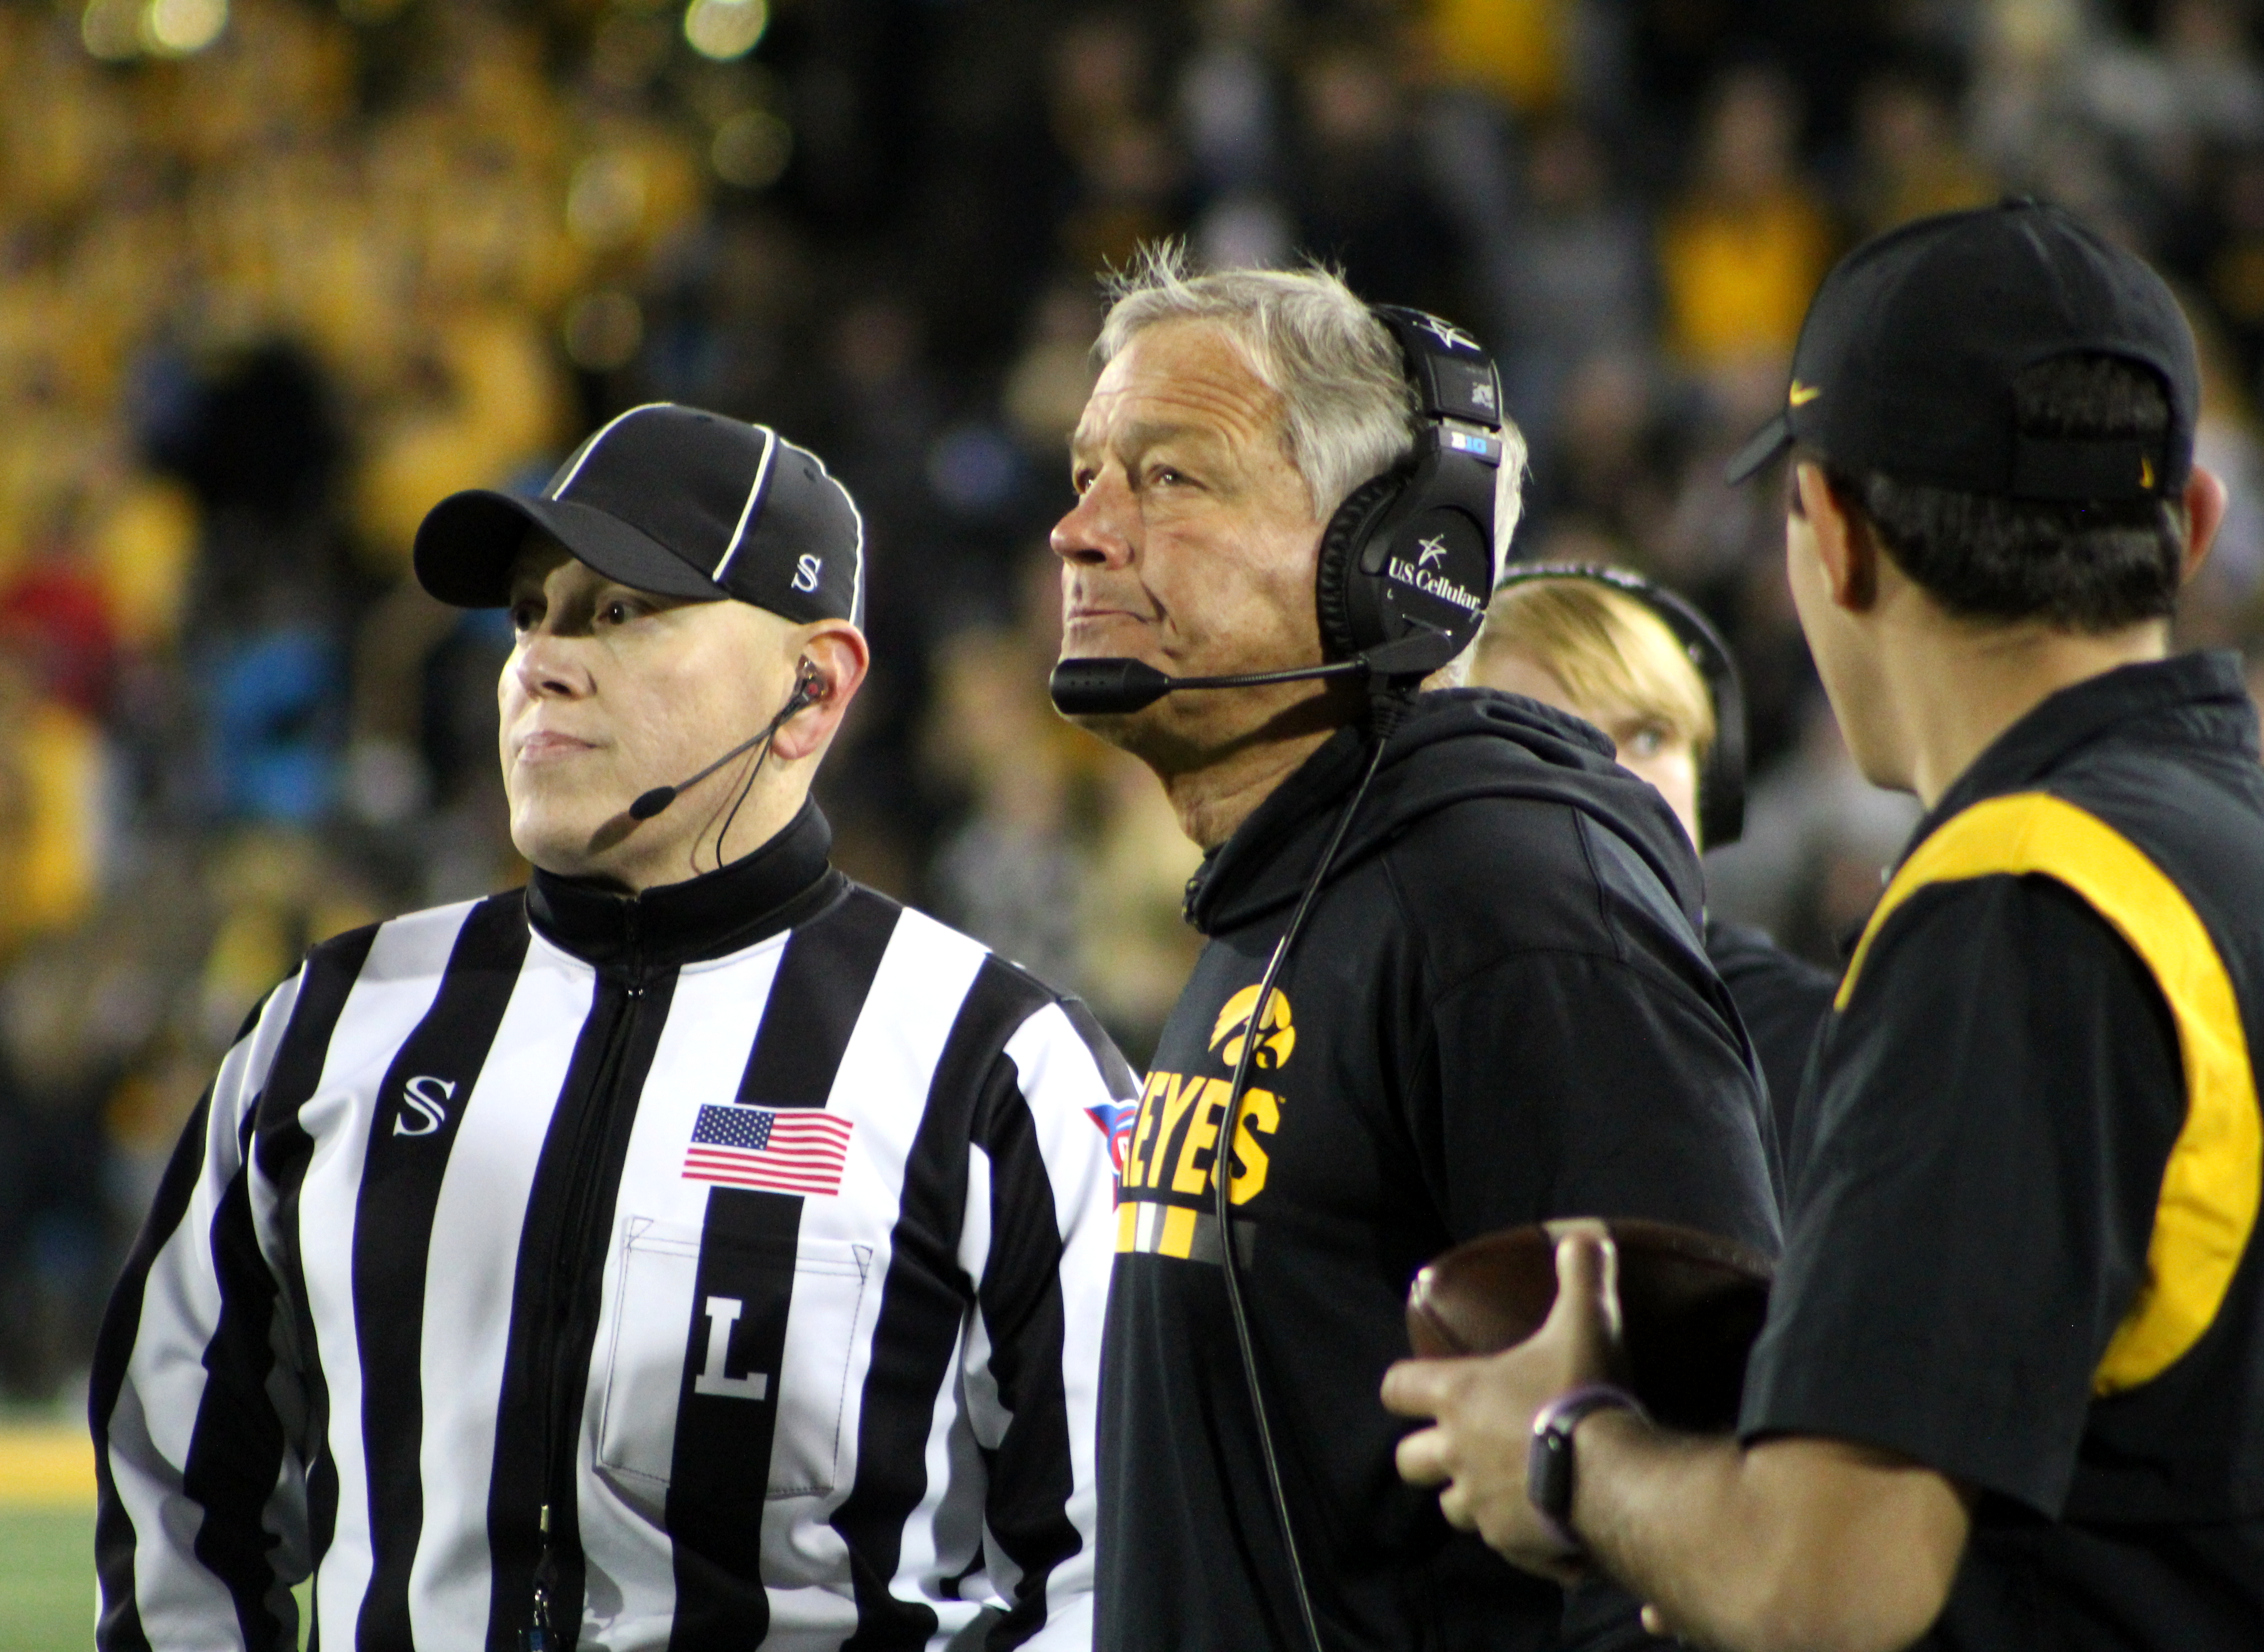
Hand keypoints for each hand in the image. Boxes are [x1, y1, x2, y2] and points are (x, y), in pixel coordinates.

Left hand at [1381, 1225, 1624, 1580]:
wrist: (1612, 1480)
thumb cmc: (1586, 1393)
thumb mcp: (1587, 1322)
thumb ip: (1582, 1275)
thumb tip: (1585, 1235)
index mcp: (1460, 1397)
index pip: (1397, 1388)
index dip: (1405, 1386)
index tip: (1421, 1385)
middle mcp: (1457, 1452)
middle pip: (1409, 1461)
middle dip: (1427, 1453)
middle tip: (1462, 1441)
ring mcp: (1480, 1504)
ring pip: (1450, 1508)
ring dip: (1468, 1495)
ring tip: (1502, 1483)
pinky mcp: (1511, 1543)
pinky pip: (1501, 1542)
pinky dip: (1515, 1533)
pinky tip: (1544, 1523)